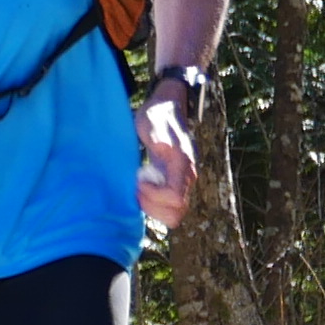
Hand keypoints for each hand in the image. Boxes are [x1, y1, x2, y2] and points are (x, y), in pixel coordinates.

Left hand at [138, 92, 201, 227]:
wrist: (166, 109)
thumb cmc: (157, 116)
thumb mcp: (154, 123)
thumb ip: (160, 138)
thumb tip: (163, 148)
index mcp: (183, 165)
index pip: (175, 199)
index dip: (154, 196)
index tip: (140, 181)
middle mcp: (186, 178)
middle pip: (176, 213)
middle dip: (152, 207)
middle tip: (138, 188)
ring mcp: (181, 183)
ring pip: (173, 214)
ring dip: (152, 208)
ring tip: (139, 188)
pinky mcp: (173, 184)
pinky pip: (167, 207)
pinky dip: (153, 204)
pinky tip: (142, 187)